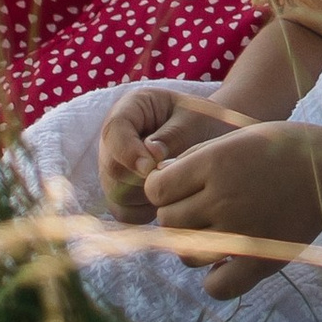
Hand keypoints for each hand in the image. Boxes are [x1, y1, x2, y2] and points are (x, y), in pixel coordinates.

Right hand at [97, 83, 235, 219]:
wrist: (209, 136)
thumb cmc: (203, 121)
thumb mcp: (195, 118)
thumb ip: (173, 135)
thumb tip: (150, 156)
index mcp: (130, 109)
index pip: (114, 131)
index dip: (128, 152)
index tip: (151, 167)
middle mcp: (115, 139)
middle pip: (112, 168)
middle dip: (142, 179)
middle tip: (173, 176)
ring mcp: (116, 166)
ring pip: (117, 194)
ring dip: (146, 196)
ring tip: (176, 183)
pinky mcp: (121, 192)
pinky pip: (124, 212)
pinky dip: (145, 212)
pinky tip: (168, 200)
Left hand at [142, 119, 321, 299]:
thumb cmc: (279, 149)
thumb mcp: (234, 139)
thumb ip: (194, 160)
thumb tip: (157, 184)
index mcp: (215, 165)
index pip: (157, 190)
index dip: (161, 188)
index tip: (175, 185)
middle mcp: (223, 199)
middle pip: (168, 222)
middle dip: (175, 214)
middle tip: (197, 207)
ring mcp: (241, 233)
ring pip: (185, 254)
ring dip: (191, 245)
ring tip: (212, 231)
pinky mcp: (260, 261)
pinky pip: (216, 286)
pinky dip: (214, 278)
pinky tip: (225, 261)